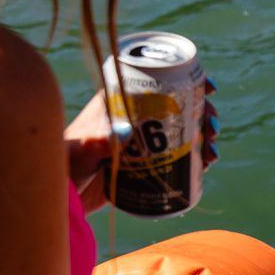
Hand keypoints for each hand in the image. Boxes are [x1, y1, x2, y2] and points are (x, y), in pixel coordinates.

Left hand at [68, 84, 216, 213]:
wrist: (62, 193)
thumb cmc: (66, 161)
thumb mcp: (85, 147)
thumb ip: (101, 138)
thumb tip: (125, 131)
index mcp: (122, 100)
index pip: (160, 82)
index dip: (189, 81)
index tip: (209, 89)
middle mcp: (135, 117)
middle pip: (178, 108)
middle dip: (202, 115)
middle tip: (212, 129)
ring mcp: (142, 141)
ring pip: (181, 133)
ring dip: (202, 139)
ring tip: (212, 154)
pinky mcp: (146, 164)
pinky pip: (177, 157)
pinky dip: (195, 159)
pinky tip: (206, 166)